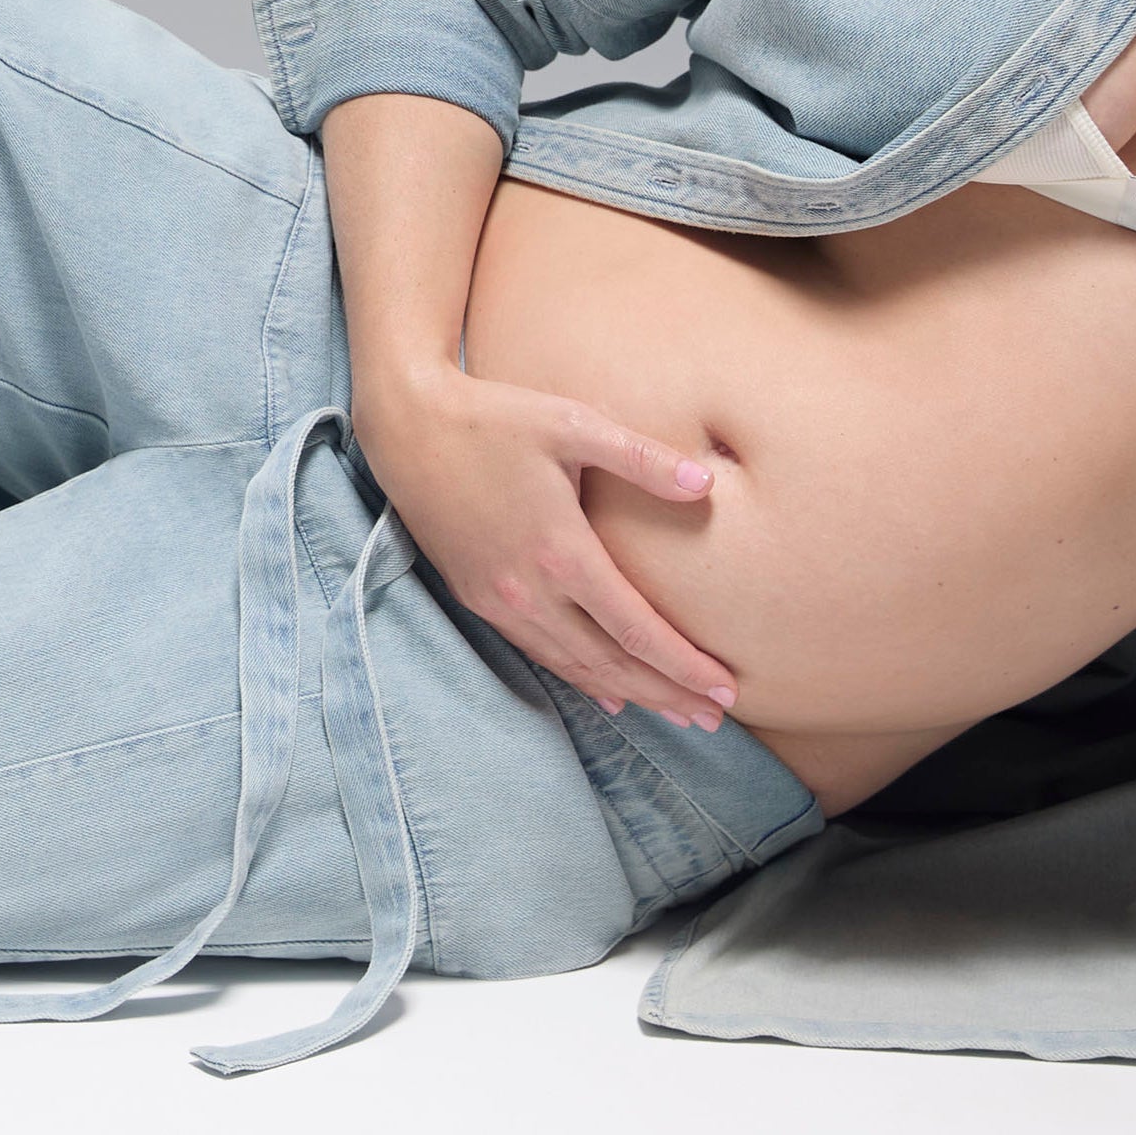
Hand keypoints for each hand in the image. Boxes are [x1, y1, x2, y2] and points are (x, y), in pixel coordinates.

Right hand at [353, 356, 737, 727]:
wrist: (409, 425)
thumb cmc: (494, 416)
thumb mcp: (572, 423)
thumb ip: (642, 458)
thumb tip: (708, 486)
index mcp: (561, 554)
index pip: (637, 631)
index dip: (684, 666)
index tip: (726, 688)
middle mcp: (530, 592)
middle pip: (611, 664)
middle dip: (667, 695)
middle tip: (714, 718)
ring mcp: (499, 601)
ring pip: (575, 667)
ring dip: (629, 694)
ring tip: (675, 713)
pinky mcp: (477, 597)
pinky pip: (540, 653)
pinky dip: (580, 678)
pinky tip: (606, 692)